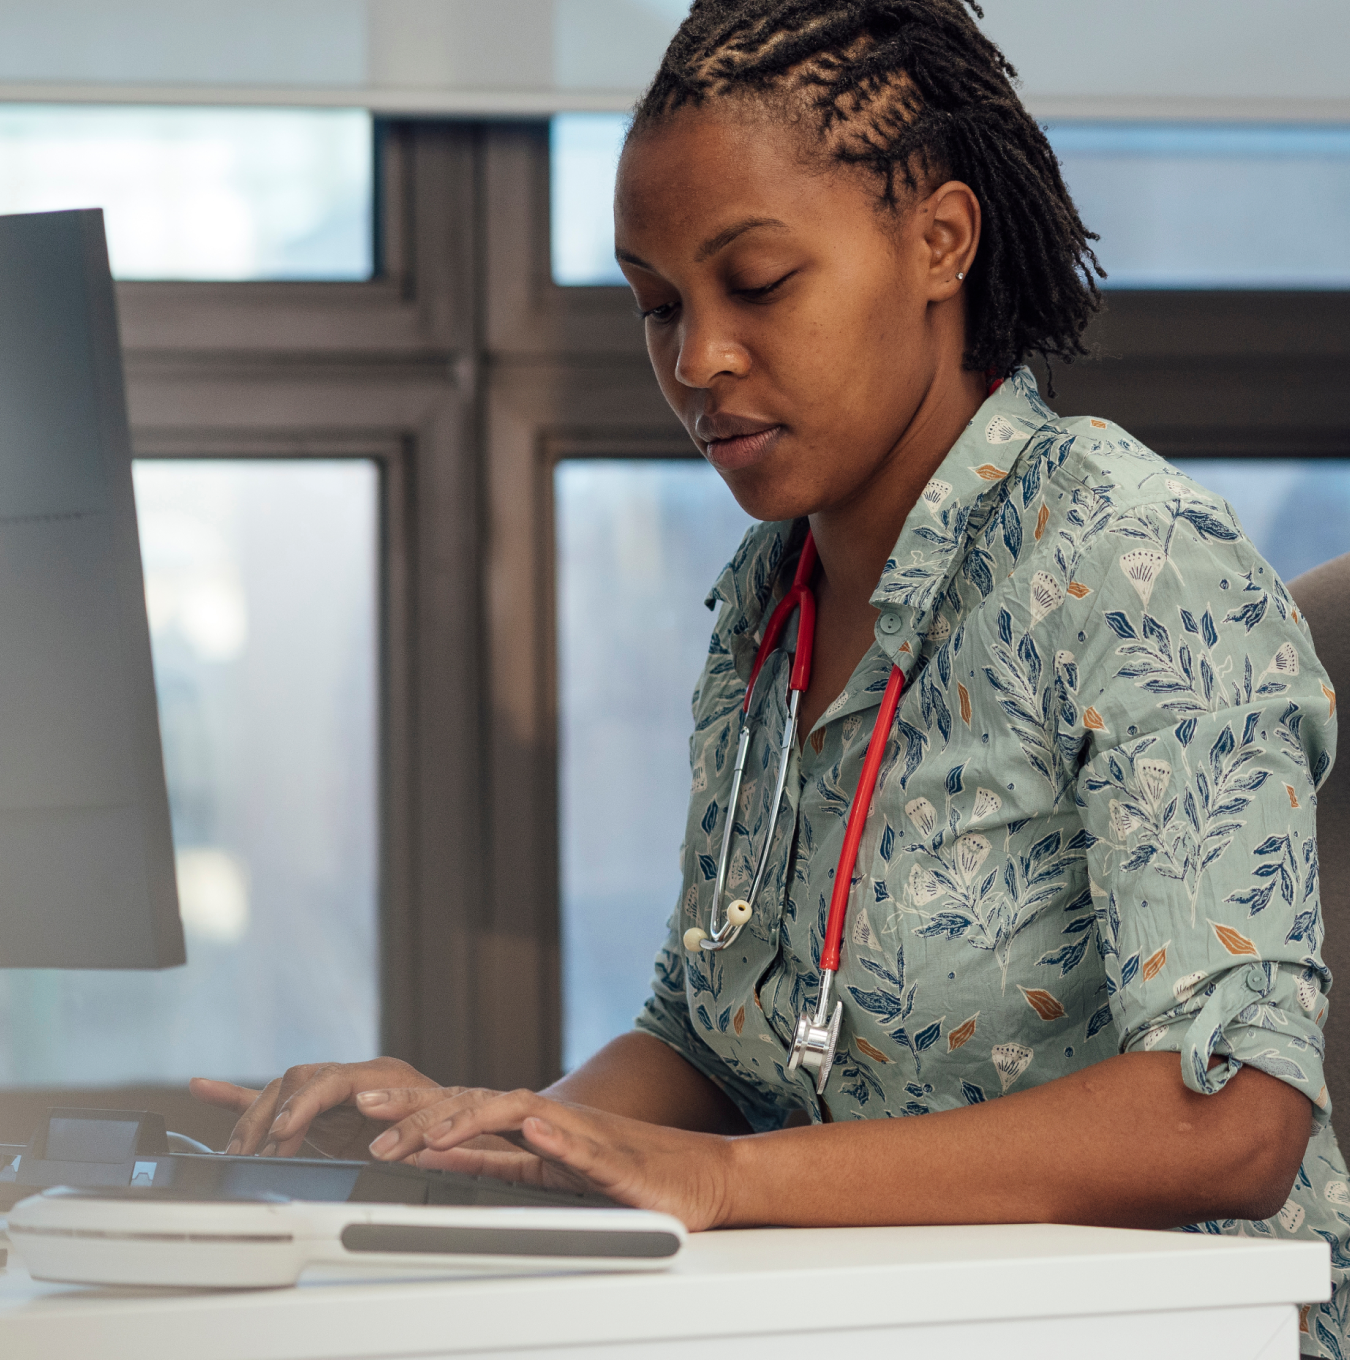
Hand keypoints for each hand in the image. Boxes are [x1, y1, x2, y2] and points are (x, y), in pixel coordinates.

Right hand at [189, 1058, 441, 1157]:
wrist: (460, 1136)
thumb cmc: (452, 1140)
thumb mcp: (434, 1145)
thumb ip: (409, 1144)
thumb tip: (386, 1149)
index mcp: (384, 1077)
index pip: (332, 1079)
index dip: (304, 1104)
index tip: (284, 1131)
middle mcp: (356, 1078)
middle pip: (300, 1081)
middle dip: (273, 1116)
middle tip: (258, 1152)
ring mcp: (334, 1093)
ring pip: (283, 1092)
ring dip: (257, 1121)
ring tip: (238, 1150)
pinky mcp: (319, 1112)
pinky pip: (274, 1098)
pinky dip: (238, 1096)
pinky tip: (203, 1086)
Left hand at [356, 1086, 736, 1230]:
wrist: (697, 1178)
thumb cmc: (626, 1177)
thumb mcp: (541, 1174)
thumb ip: (490, 1165)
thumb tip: (433, 1159)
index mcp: (528, 1128)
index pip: (459, 1110)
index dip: (411, 1108)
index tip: (362, 1110)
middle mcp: (547, 1119)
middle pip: (473, 1103)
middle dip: (417, 1107)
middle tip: (364, 1113)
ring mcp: (578, 1132)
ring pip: (513, 1112)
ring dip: (465, 1120)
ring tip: (424, 1136)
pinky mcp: (612, 1154)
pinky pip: (579, 1141)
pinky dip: (553, 1135)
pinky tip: (531, 1129)